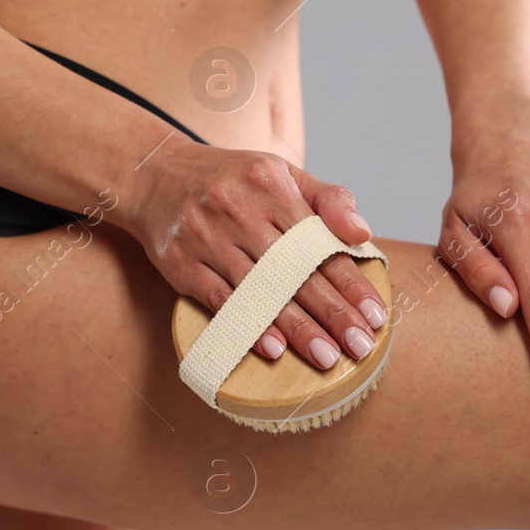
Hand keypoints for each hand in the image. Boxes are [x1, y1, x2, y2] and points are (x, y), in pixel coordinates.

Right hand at [131, 140, 389, 369]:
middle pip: (296, 270)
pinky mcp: (181, 262)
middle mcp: (240, 209)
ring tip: (327, 357)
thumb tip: (362, 233)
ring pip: (262, 290)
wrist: (153, 174)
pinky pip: (221, 300)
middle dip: (333, 312)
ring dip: (298, 328)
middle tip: (360, 346)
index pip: (321, 242)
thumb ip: (327, 199)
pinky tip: (274, 347)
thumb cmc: (230, 180)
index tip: (376, 315)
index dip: (351, 282)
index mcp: (272, 184)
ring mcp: (208, 237)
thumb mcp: (280, 173)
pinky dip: (248, 324)